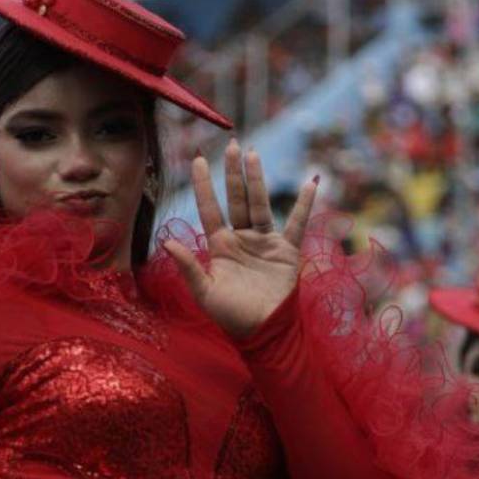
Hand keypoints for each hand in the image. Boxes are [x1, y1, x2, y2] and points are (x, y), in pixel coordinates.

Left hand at [163, 142, 317, 340]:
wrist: (264, 333)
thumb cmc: (232, 317)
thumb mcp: (205, 293)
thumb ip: (188, 267)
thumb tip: (167, 242)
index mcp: (220, 247)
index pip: (210, 209)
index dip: (203, 186)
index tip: (197, 160)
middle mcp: (242, 239)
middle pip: (236, 199)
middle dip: (233, 174)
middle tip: (232, 145)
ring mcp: (265, 243)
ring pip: (261, 204)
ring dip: (257, 180)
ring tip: (252, 154)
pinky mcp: (287, 251)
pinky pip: (298, 223)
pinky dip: (306, 204)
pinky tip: (312, 182)